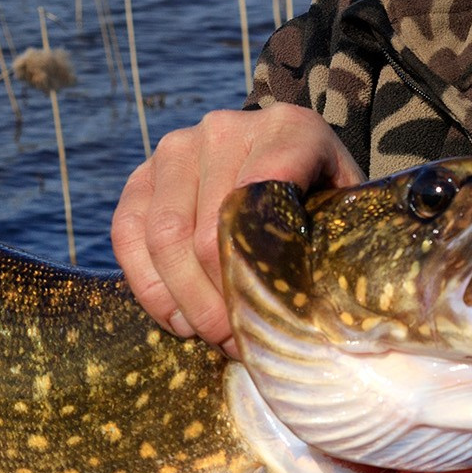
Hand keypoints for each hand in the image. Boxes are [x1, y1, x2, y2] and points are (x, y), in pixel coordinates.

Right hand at [111, 103, 360, 351]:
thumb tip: (318, 318)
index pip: (262, 200)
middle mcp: (226, 129)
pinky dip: (149, 287)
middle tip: (240, 343)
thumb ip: (337, 245)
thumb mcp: (344, 212)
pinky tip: (178, 318)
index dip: (258, 270)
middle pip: (208, 232)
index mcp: (288, 129)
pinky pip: (127, 236)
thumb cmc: (322, 200)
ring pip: (164, 238)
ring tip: (212, 335)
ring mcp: (177, 148)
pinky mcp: (142, 175)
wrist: (284, 159)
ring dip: (186, 301)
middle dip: (221, 302)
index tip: (269, 316)